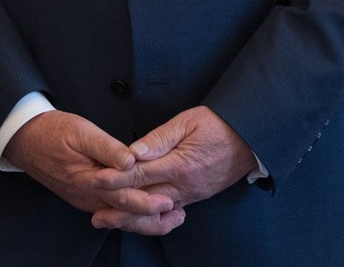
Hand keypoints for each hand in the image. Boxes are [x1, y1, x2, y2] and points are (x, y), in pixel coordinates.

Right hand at [5, 111, 183, 234]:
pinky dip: (128, 215)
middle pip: (125, 214)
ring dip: (143, 220)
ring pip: (118, 217)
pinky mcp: (82, 197)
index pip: (124, 197)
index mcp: (89, 180)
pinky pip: (109, 212)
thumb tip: (131, 160)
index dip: (148, 201)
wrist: (24, 139)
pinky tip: (141, 211)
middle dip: (153, 217)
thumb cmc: (52, 130)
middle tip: (178, 216)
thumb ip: (106, 147)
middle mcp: (88, 196)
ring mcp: (84, 200)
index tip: (170, 200)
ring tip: (168, 218)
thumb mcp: (79, 130)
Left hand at [90, 105, 253, 230]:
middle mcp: (184, 186)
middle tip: (95, 214)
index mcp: (180, 165)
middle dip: (119, 207)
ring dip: (132, 218)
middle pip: (146, 201)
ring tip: (108, 220)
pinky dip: (150, 217)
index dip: (116, 179)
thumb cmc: (216, 125)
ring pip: (156, 211)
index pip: (141, 175)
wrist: (248, 139)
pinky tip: (135, 218)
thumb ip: (158, 139)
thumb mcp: (186, 123)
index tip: (96, 180)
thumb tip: (134, 152)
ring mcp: (190, 194)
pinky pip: (168, 211)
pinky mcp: (194, 197)